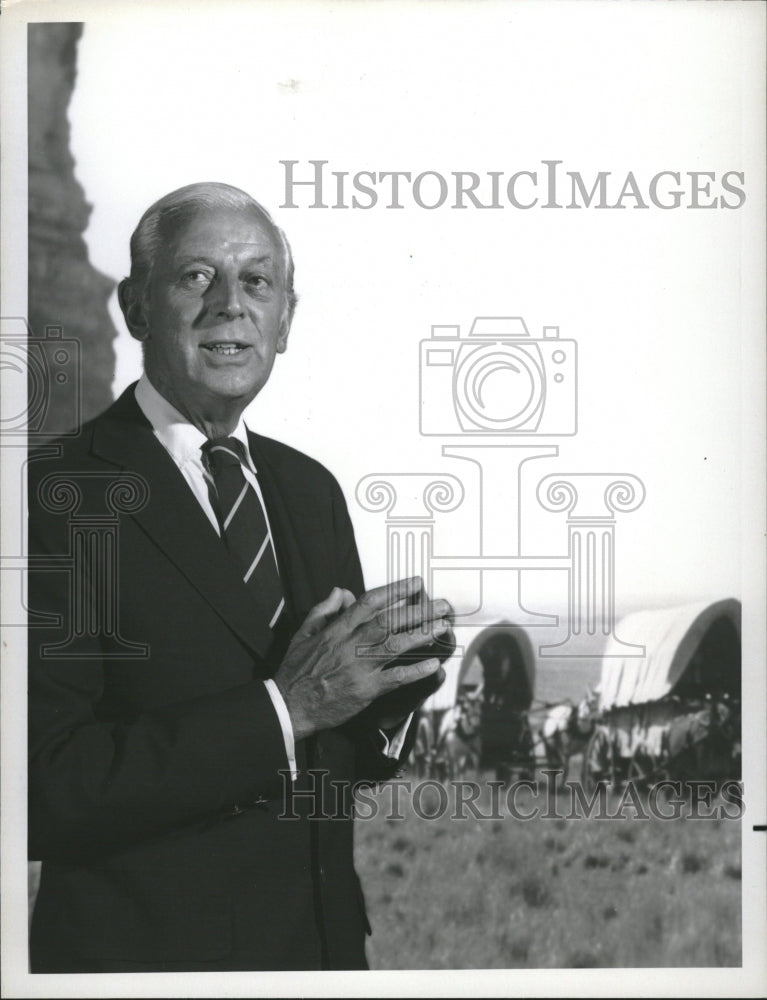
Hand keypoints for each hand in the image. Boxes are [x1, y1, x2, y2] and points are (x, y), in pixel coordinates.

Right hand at [273, 577, 452, 741]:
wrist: (289, 705)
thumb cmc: (295, 670)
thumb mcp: (303, 633)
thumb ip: (323, 610)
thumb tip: (339, 590)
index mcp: (337, 628)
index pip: (370, 602)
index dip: (395, 590)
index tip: (415, 582)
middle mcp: (351, 644)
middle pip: (390, 621)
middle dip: (418, 610)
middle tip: (442, 605)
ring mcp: (360, 666)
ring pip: (396, 645)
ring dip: (422, 634)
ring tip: (443, 626)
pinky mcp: (366, 689)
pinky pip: (396, 678)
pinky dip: (416, 671)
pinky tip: (434, 664)